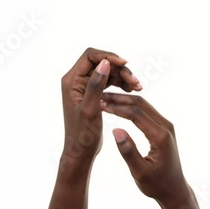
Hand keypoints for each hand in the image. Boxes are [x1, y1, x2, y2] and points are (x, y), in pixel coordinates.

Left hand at [43, 48, 141, 208]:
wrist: (81, 152)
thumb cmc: (83, 135)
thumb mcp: (90, 109)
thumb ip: (96, 85)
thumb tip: (104, 63)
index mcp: (72, 81)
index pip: (90, 56)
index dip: (108, 56)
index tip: (125, 64)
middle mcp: (77, 80)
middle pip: (102, 63)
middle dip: (120, 69)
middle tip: (136, 83)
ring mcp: (85, 87)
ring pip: (108, 72)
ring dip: (123, 77)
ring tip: (138, 88)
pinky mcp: (93, 94)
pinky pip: (109, 82)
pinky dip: (121, 84)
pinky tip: (133, 91)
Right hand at [100, 93, 207, 208]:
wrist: (174, 190)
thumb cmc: (156, 185)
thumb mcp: (140, 172)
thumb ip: (128, 151)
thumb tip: (115, 130)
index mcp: (160, 136)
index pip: (136, 114)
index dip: (116, 107)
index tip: (99, 104)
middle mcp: (166, 127)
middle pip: (140, 104)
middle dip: (119, 99)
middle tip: (99, 96)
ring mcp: (166, 126)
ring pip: (143, 105)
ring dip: (124, 101)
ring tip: (105, 99)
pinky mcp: (163, 127)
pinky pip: (146, 111)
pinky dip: (130, 107)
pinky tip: (118, 107)